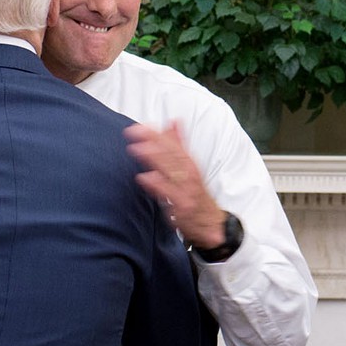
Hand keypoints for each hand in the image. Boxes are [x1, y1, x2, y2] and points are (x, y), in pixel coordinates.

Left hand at [125, 122, 227, 248]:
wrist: (211, 224)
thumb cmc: (196, 193)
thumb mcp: (190, 167)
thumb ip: (179, 144)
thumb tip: (174, 121)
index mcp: (190, 164)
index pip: (174, 146)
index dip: (157, 135)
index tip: (140, 127)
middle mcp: (190, 176)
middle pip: (173, 156)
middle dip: (154, 142)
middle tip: (134, 132)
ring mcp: (187, 191)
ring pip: (172, 172)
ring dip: (155, 159)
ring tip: (136, 149)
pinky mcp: (183, 207)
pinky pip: (170, 195)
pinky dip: (158, 186)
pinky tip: (143, 178)